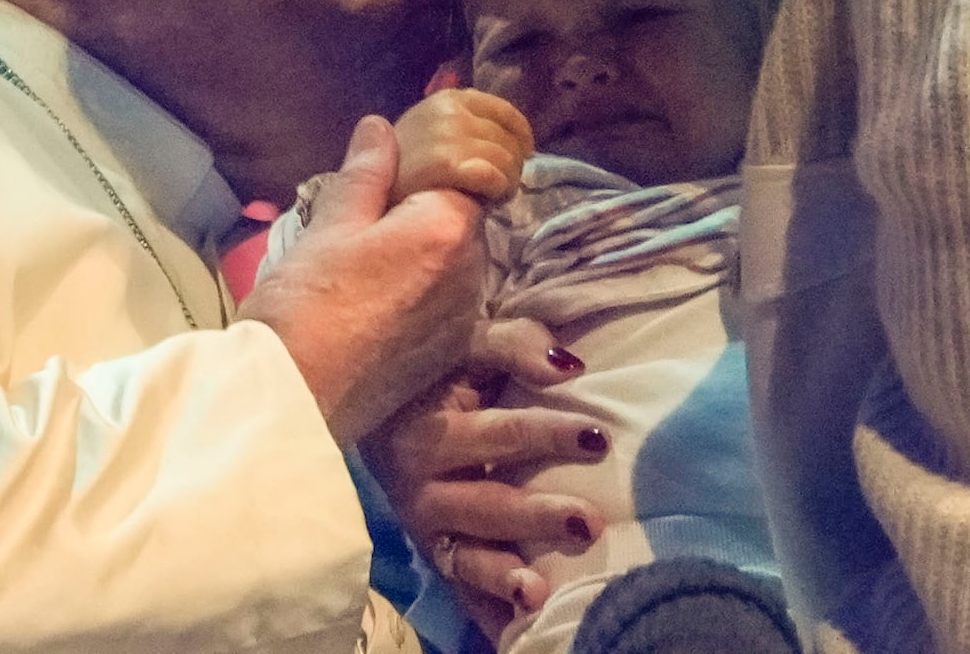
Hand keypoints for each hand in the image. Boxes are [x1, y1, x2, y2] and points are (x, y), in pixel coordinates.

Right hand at [239, 115, 486, 444]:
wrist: (295, 398)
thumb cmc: (304, 306)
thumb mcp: (329, 226)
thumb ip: (365, 173)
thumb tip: (381, 128)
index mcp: (447, 228)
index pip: (464, 168)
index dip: (430, 159)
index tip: (389, 169)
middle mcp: (471, 271)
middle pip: (463, 214)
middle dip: (426, 203)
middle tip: (366, 210)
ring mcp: (464, 317)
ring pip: (455, 257)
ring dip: (424, 245)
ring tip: (364, 255)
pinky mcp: (448, 353)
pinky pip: (445, 298)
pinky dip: (421, 285)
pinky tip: (375, 293)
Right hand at [364, 318, 610, 640]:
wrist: (372, 403)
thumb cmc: (434, 369)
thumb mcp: (466, 343)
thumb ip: (513, 345)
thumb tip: (568, 366)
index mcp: (428, 424)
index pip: (497, 431)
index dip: (546, 435)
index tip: (597, 440)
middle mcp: (417, 480)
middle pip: (483, 503)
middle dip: (534, 516)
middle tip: (589, 523)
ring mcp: (423, 523)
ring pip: (463, 556)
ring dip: (500, 575)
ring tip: (538, 592)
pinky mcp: (431, 552)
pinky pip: (458, 587)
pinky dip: (484, 609)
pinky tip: (512, 631)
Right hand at [391, 88, 533, 203]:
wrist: (372, 203)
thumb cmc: (400, 179)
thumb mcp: (424, 140)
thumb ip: (461, 127)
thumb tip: (505, 135)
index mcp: (447, 99)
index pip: (505, 112)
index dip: (521, 136)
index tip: (525, 156)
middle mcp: (447, 111)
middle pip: (509, 139)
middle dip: (512, 166)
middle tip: (498, 188)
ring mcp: (445, 136)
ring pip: (505, 159)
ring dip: (507, 183)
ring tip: (492, 198)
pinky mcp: (445, 165)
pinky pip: (492, 175)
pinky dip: (497, 190)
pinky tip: (487, 203)